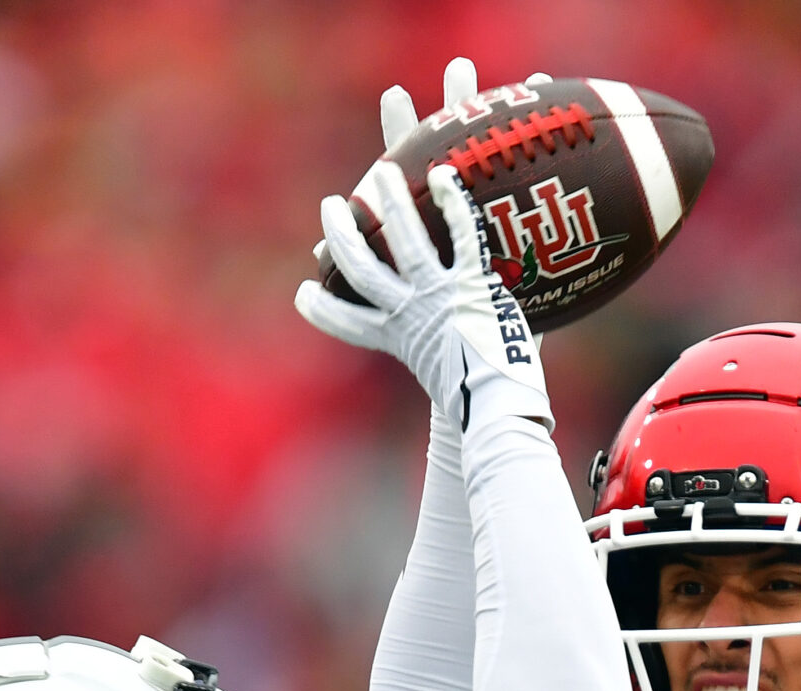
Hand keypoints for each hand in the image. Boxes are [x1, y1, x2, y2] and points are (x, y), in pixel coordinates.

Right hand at [296, 149, 546, 424]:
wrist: (496, 409)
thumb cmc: (478, 404)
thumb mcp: (445, 380)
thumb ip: (443, 356)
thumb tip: (459, 353)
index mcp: (398, 340)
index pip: (348, 321)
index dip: (322, 309)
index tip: (304, 294)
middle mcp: (410, 313)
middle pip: (360, 267)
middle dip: (340, 234)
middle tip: (330, 207)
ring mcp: (439, 295)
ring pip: (404, 238)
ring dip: (389, 202)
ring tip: (381, 172)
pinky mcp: (473, 284)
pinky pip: (462, 234)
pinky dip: (452, 203)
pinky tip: (443, 175)